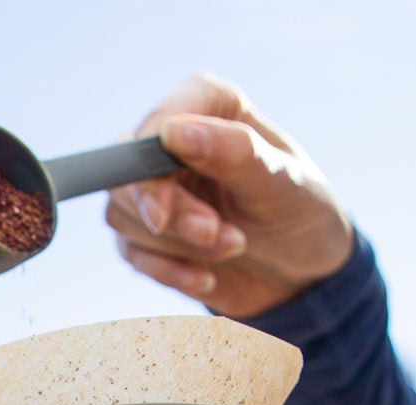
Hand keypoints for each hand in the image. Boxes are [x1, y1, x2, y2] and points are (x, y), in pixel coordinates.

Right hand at [106, 74, 353, 316]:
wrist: (300, 270)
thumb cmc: (298, 212)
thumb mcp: (280, 182)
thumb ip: (233, 153)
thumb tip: (174, 133)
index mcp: (210, 107)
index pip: (159, 123)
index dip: (151, 167)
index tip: (163, 211)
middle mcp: (173, 144)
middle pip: (129, 175)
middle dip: (169, 214)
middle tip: (213, 232)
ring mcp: (155, 191)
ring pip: (123, 216)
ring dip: (178, 244)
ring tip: (232, 246)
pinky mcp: (146, 235)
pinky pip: (131, 254)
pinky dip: (169, 271)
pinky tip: (207, 277)